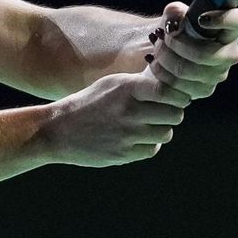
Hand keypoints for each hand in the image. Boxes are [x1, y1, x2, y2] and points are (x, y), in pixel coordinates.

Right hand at [43, 71, 187, 167]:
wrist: (60, 130)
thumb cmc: (90, 102)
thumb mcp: (112, 83)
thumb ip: (139, 83)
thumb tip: (171, 84)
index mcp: (127, 89)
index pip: (168, 91)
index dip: (177, 94)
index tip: (175, 96)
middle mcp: (129, 111)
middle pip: (174, 114)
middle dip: (173, 113)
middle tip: (164, 112)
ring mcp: (127, 134)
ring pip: (166, 133)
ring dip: (162, 129)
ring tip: (150, 125)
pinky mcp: (123, 154)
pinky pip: (152, 149)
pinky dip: (150, 145)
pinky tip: (138, 138)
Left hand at [145, 1, 237, 100]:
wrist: (167, 53)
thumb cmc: (177, 30)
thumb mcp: (173, 15)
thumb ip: (174, 13)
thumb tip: (175, 24)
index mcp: (228, 29)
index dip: (223, 19)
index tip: (201, 19)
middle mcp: (229, 54)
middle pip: (205, 53)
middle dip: (176, 44)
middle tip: (163, 36)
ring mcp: (218, 74)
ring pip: (187, 71)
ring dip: (164, 58)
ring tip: (156, 48)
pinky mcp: (204, 90)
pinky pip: (178, 86)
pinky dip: (161, 73)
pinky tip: (155, 63)